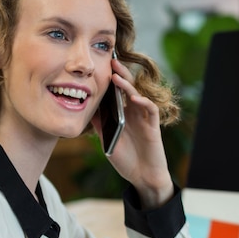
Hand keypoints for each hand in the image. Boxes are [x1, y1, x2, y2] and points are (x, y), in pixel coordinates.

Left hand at [92, 57, 173, 208]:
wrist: (143, 176)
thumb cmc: (126, 159)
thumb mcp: (107, 139)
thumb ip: (99, 124)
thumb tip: (85, 108)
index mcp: (123, 113)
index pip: (117, 91)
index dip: (110, 78)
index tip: (99, 66)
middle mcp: (134, 112)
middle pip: (128, 87)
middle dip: (120, 73)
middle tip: (110, 61)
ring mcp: (144, 118)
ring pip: (138, 95)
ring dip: (128, 85)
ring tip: (116, 76)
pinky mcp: (153, 126)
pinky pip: (151, 109)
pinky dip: (144, 102)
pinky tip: (134, 98)